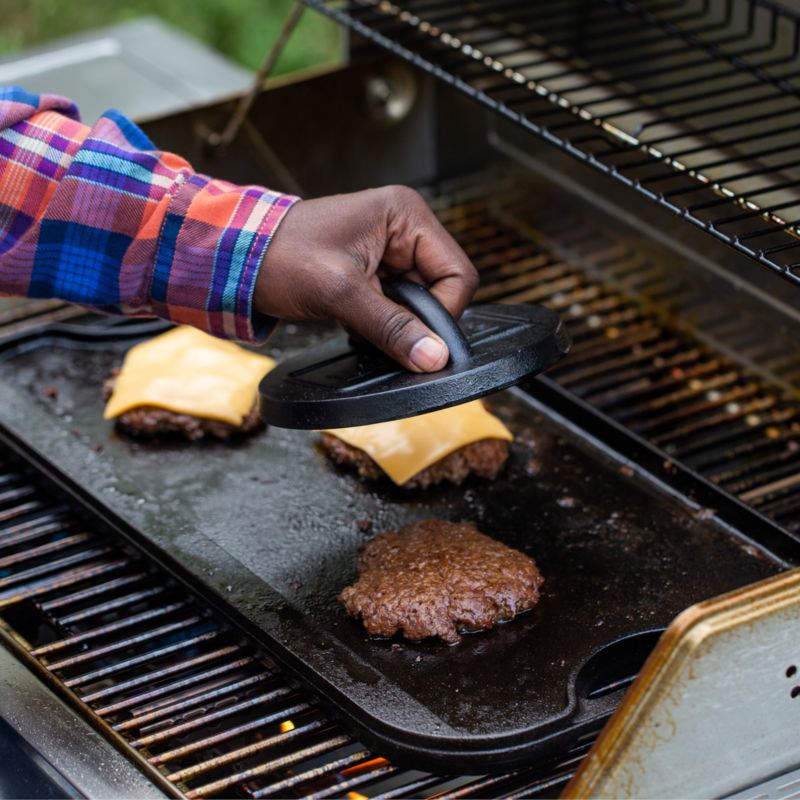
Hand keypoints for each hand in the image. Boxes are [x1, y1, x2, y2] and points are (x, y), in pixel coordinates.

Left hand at [255, 186, 478, 371]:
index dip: (442, 313)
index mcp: (405, 214)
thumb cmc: (279, 256)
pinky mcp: (375, 271)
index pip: (457, 273)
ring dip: (394, 322)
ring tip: (358, 319)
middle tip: (378, 327)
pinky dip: (381, 323)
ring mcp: (389, 251)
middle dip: (414, 318)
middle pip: (441, 290)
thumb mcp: (339, 293)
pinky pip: (397, 307)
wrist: (236, 260)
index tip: (420, 341)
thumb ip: (391, 326)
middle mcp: (403, 228)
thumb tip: (433, 357)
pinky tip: (354, 320)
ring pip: (418, 303)